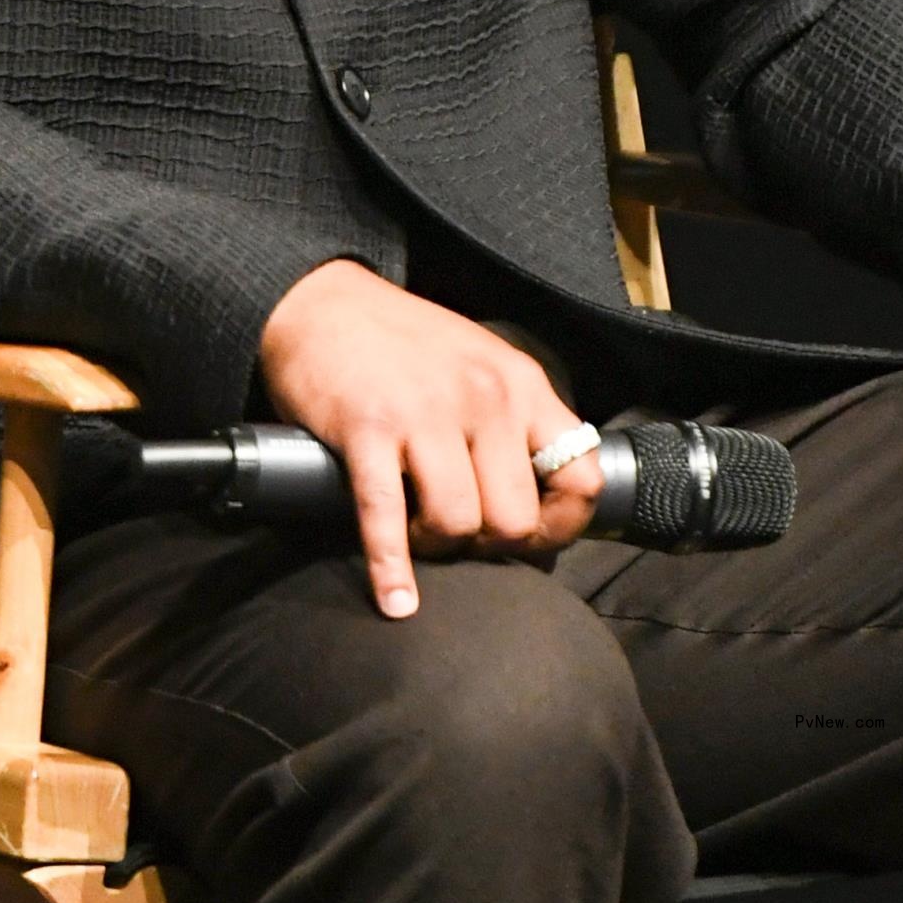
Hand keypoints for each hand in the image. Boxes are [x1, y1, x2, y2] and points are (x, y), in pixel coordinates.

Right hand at [258, 260, 604, 616]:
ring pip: (459, 524)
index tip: (534, 538)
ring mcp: (425, 413)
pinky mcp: (368, 429)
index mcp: (521, 383)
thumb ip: (515, 421)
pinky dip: (391, 570)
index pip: (581, 476)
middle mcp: (483, 397)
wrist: (321, 302)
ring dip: (438, 546)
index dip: (563, 525)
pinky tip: (395, 600)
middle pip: (516, 518)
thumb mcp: (482, 364)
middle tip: (463, 536)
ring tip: (419, 532)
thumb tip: (538, 505)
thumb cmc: (403, 343)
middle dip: (489, 544)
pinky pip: (388, 518)